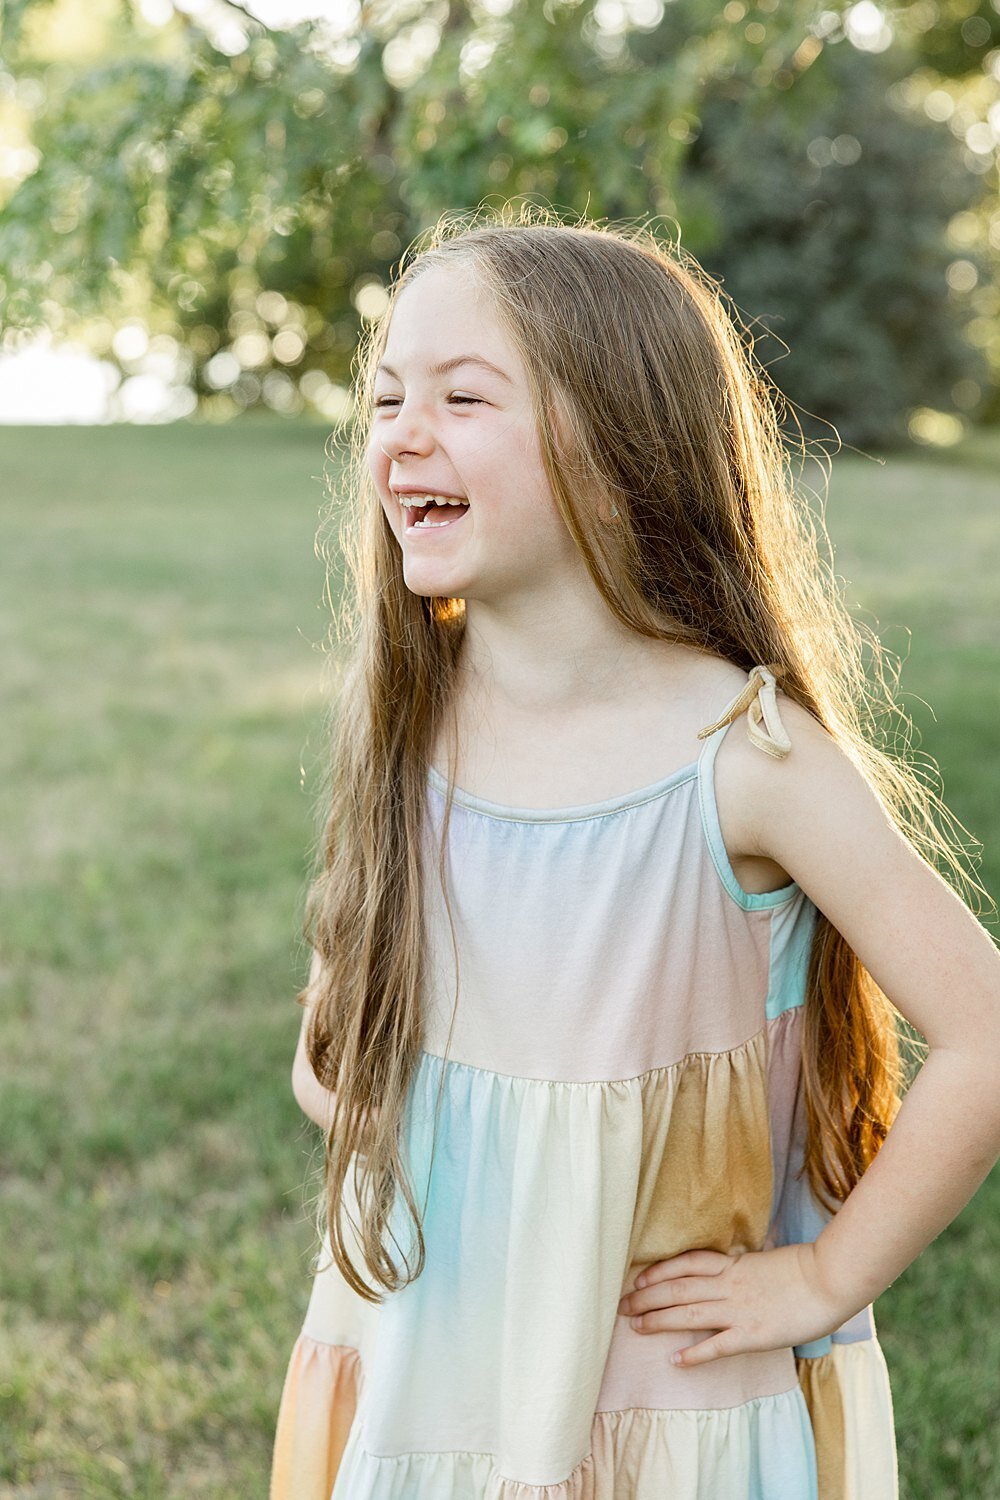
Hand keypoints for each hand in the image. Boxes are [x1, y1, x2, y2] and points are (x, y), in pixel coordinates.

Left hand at [616, 1242, 848, 1367]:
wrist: (829, 1278)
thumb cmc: (805, 1267)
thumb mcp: (766, 1260)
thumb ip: (745, 1268)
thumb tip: (733, 1269)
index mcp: (733, 1264)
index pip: (686, 1263)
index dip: (660, 1270)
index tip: (639, 1277)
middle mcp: (729, 1285)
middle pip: (678, 1288)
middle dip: (647, 1296)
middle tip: (622, 1305)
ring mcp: (739, 1310)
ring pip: (688, 1314)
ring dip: (658, 1320)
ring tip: (635, 1326)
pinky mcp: (752, 1334)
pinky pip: (717, 1345)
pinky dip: (694, 1354)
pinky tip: (676, 1360)